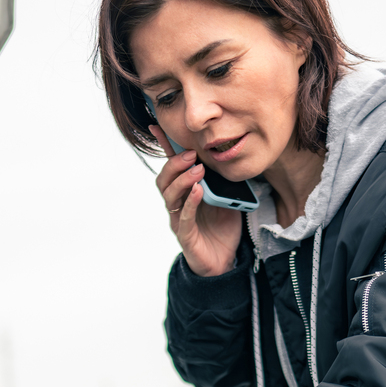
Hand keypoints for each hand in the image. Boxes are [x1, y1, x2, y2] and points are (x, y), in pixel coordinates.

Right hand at [150, 124, 242, 277]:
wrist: (225, 260)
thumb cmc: (222, 227)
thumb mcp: (226, 196)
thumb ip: (222, 178)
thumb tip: (227, 154)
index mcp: (184, 192)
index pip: (171, 167)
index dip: (164, 147)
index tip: (158, 126)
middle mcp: (177, 205)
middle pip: (164, 180)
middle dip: (175, 164)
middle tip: (192, 154)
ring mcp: (179, 220)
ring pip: (170, 196)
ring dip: (183, 180)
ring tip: (197, 170)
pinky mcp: (186, 236)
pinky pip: (184, 218)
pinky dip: (190, 203)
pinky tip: (198, 192)